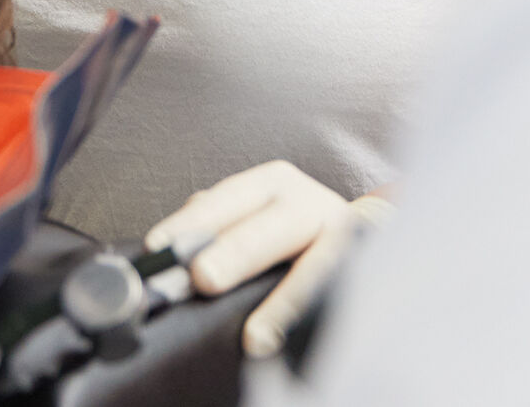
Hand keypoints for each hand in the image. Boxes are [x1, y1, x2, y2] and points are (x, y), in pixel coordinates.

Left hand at [144, 160, 394, 359]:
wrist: (368, 237)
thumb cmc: (291, 232)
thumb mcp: (255, 216)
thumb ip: (216, 227)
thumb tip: (159, 254)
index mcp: (273, 183)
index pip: (227, 200)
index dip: (193, 223)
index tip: (160, 248)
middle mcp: (310, 202)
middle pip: (271, 227)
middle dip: (236, 253)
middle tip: (203, 278)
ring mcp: (346, 235)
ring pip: (319, 262)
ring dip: (287, 301)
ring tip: (256, 338)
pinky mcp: (370, 269)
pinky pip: (349, 292)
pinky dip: (326, 317)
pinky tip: (303, 346)